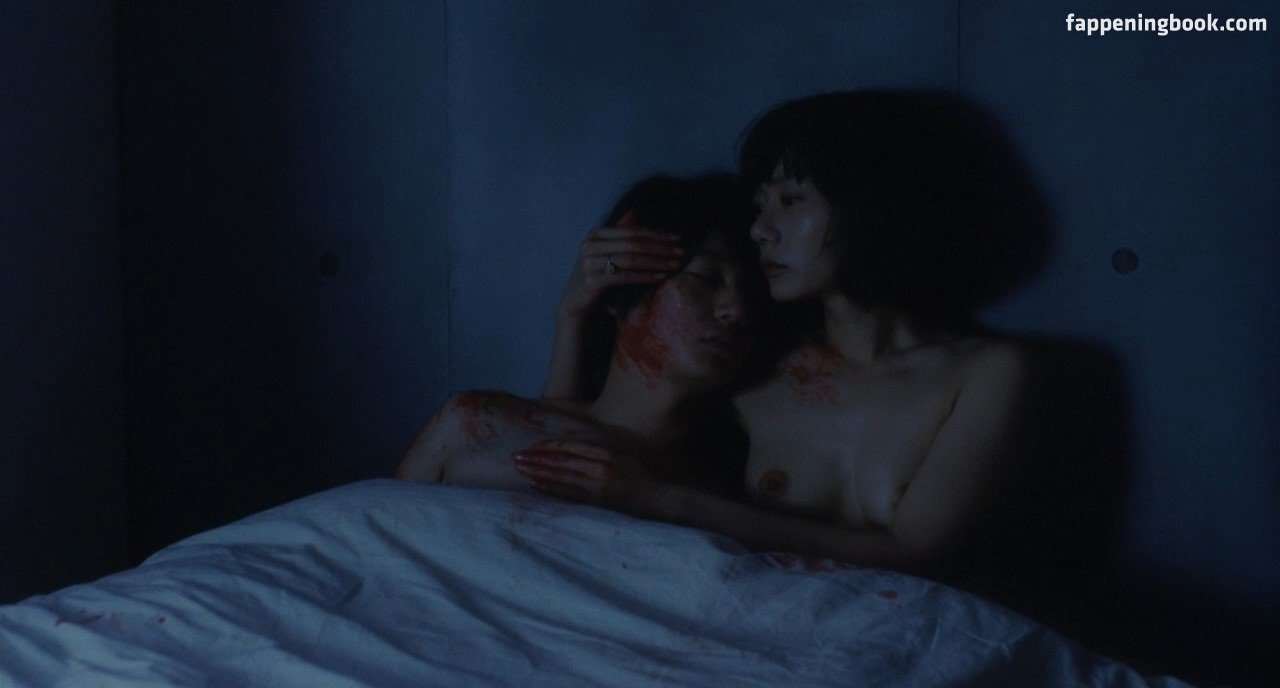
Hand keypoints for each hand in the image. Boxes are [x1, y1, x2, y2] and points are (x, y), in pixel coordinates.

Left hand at [512, 439, 659, 511]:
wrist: (659, 498)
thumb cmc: (641, 475)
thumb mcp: (620, 455)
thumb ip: (597, 451)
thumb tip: (570, 448)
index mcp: (605, 452)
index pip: (569, 446)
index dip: (548, 445)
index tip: (532, 446)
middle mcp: (599, 467)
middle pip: (560, 460)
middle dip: (535, 458)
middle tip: (515, 456)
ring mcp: (598, 486)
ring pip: (560, 476)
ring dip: (537, 472)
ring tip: (519, 469)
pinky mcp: (597, 502)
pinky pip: (568, 494)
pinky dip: (550, 489)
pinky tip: (535, 485)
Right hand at [557, 210, 684, 320]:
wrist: (575, 301)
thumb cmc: (597, 274)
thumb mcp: (607, 251)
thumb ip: (621, 232)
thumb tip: (637, 209)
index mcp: (596, 234)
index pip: (632, 230)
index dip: (657, 233)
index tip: (678, 238)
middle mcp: (590, 245)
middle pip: (633, 243)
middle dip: (661, 247)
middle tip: (682, 251)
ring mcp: (589, 263)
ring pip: (631, 259)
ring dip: (657, 262)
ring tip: (675, 265)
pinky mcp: (592, 282)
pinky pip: (624, 277)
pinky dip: (645, 276)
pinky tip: (660, 277)